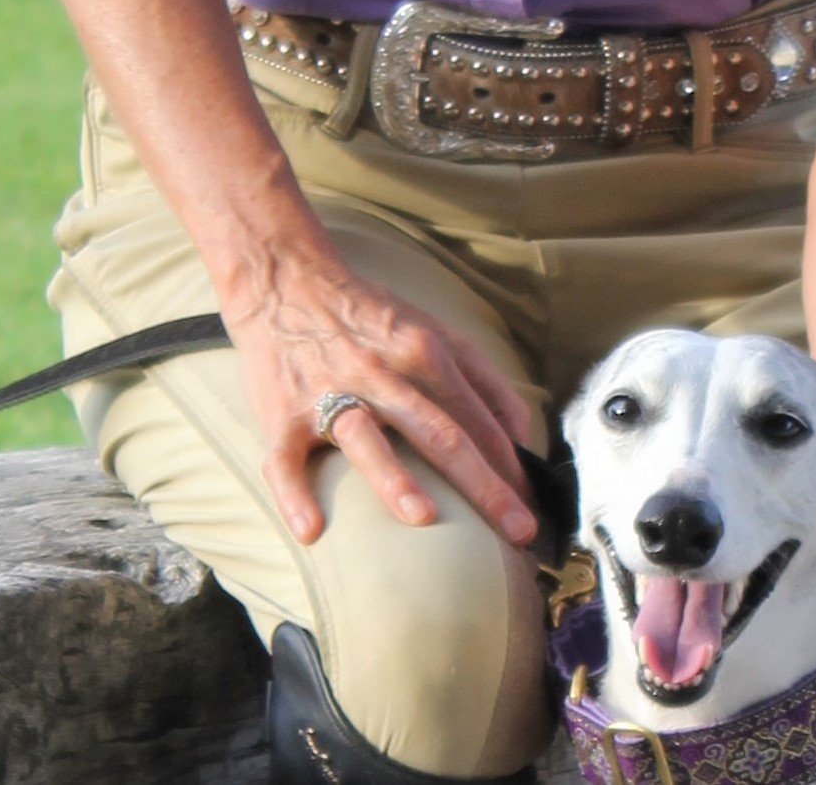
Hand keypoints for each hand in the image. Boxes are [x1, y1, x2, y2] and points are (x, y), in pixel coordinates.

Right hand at [227, 263, 542, 551]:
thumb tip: (521, 433)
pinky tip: (311, 531)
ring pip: (367, 440)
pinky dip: (294, 494)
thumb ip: (481, 379)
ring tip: (424, 517)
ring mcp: (330, 394)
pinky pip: (285, 460)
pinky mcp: (282, 414)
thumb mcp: (434, 331)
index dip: (511, 466)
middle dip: (484, 485)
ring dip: (394, 478)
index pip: (479, 419)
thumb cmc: (371, 319)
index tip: (533, 508)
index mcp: (426, 353)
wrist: (286, 284)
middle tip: (519, 531)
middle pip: (441, 433)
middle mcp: (383, 373)